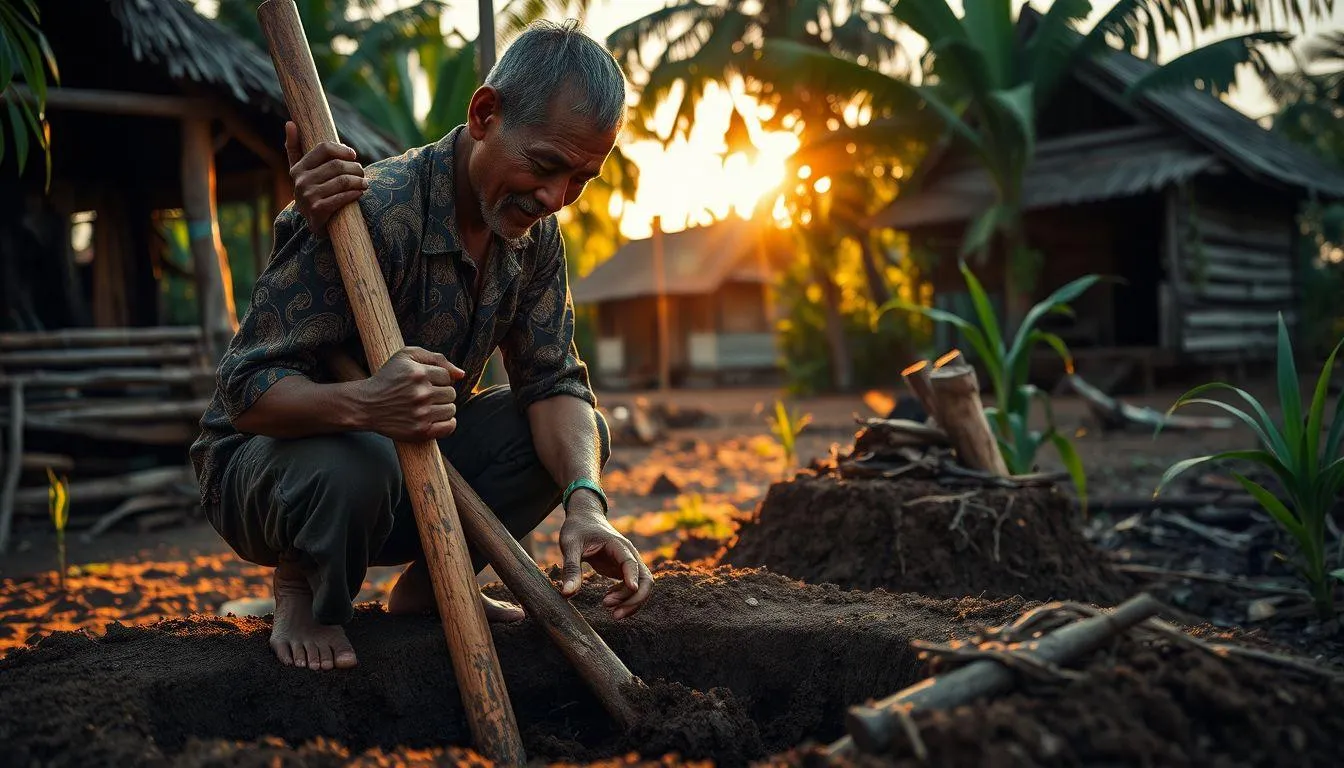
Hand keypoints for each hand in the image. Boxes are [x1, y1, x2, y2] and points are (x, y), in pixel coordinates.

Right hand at [285, 120, 367, 237]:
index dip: (342, 150)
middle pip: (337, 166)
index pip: (324, 148)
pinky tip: (360, 193)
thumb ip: (295, 148)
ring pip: (342, 181)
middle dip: (355, 168)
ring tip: (365, 183)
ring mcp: (308, 196)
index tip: (353, 155)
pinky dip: (354, 194)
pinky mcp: (317, 210)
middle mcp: (301, 181)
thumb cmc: (312, 190)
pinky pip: (341, 198)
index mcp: (298, 168)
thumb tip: (290, 123)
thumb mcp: (300, 171)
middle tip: (362, 172)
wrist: (314, 222)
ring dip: (359, 181)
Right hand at [352, 347, 464, 441]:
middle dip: (441, 393)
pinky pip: (449, 427)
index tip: (425, 383)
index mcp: (418, 373)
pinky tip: (435, 419)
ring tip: (427, 407)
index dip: (438, 379)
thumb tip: (461, 374)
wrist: (366, 405)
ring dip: (442, 408)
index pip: (447, 376)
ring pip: (451, 409)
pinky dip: (447, 424)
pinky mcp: (420, 431)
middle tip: (424, 396)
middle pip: (451, 393)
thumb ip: (436, 358)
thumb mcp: (406, 356)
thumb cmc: (388, 378)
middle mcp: (421, 393)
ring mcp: (421, 413)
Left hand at [557, 497, 652, 618]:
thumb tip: (567, 594)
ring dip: (632, 602)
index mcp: (618, 545)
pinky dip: (626, 599)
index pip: (630, 562)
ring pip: (643, 586)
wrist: (585, 518)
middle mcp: (629, 554)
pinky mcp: (624, 570)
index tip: (631, 590)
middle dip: (635, 599)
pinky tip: (609, 601)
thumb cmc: (577, 529)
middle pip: (645, 579)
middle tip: (613, 613)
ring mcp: (629, 563)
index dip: (632, 577)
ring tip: (612, 613)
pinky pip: (633, 588)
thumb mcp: (570, 545)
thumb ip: (570, 569)